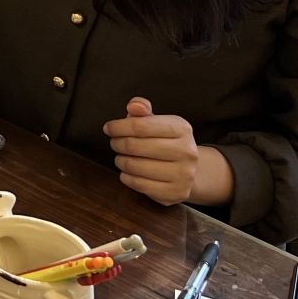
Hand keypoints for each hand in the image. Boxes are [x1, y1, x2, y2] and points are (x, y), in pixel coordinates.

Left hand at [105, 98, 233, 205]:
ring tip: (121, 158)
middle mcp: (187, 151)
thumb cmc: (165, 141)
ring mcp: (184, 174)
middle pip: (134, 146)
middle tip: (114, 144)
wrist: (189, 171)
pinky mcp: (176, 192)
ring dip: (121, 161)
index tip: (108, 128)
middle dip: (117, 144)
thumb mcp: (157, 121)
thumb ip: (142, 109)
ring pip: (135, 166)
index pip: (140, 125)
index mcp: (182, 129)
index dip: (118, 127)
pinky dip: (127, 178)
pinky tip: (127, 173)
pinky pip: (139, 184)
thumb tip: (134, 105)